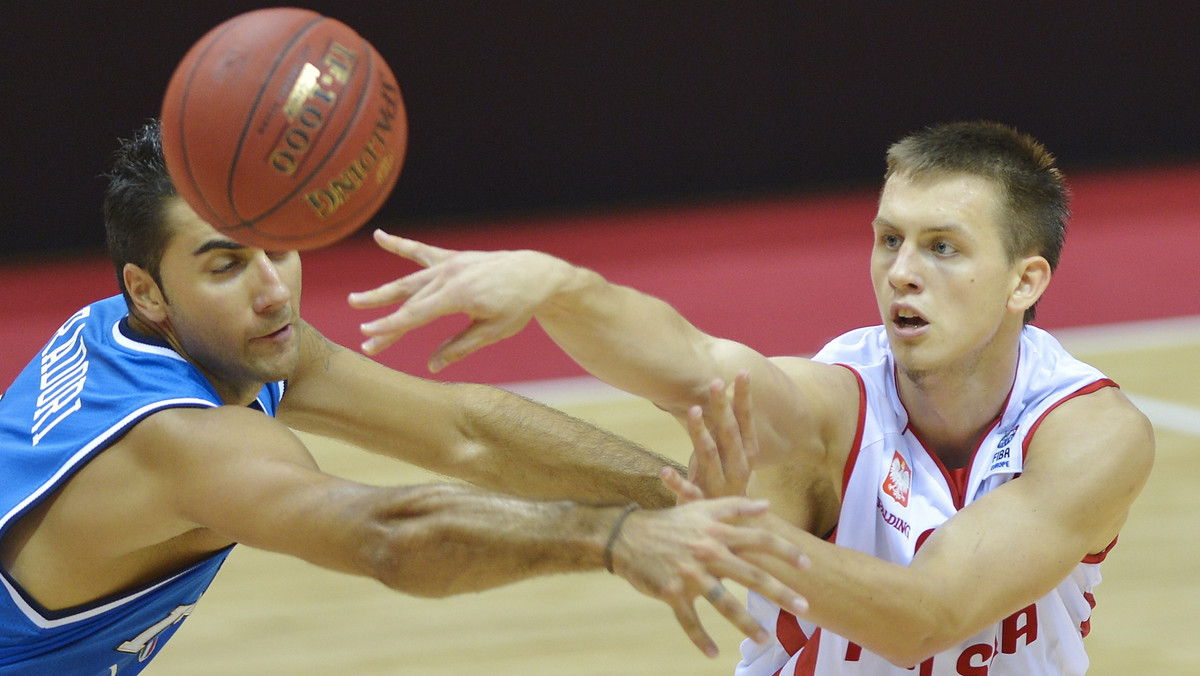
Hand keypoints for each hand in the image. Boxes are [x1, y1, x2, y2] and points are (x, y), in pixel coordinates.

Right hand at [347, 230, 565, 367]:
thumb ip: (460, 347)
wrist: (536, 274)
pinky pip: (422, 251)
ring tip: (356, 300)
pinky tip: (380, 236)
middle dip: (383, 318)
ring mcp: (450, 264)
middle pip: (409, 301)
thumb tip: (432, 366)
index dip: (390, 327)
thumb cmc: (518, 306)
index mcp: (459, 295)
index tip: (368, 337)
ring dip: (382, 292)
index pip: (416, 315)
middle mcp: (450, 276)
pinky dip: (400, 245)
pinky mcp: (453, 258)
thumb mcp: (493, 331)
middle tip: (360, 332)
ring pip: (409, 280)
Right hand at [611, 498, 808, 657]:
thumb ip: (736, 507)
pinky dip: (699, 638)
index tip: (808, 565)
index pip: (759, 540)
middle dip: (780, 593)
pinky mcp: (671, 593)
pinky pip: (688, 620)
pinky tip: (712, 653)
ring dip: (746, 623)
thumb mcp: (702, 508)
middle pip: (751, 575)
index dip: (785, 552)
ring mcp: (690, 575)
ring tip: (766, 639)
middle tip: (804, 607)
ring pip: (724, 603)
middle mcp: (708, 553)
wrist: (628, 535)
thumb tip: (767, 505)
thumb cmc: (670, 523)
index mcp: (717, 533)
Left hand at [663, 371, 757, 502]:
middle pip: (729, 434)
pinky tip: (664, 471)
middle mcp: (737, 468)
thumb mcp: (730, 457)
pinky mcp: (700, 504)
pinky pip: (688, 491)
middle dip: (723, 407)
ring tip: (693, 412)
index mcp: (746, 455)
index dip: (744, 398)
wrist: (732, 530)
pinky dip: (676, 482)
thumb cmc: (725, 483)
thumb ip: (726, 430)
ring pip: (709, 456)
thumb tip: (722, 394)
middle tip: (715, 382)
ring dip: (701, 434)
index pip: (746, 422)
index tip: (742, 373)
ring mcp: (718, 486)